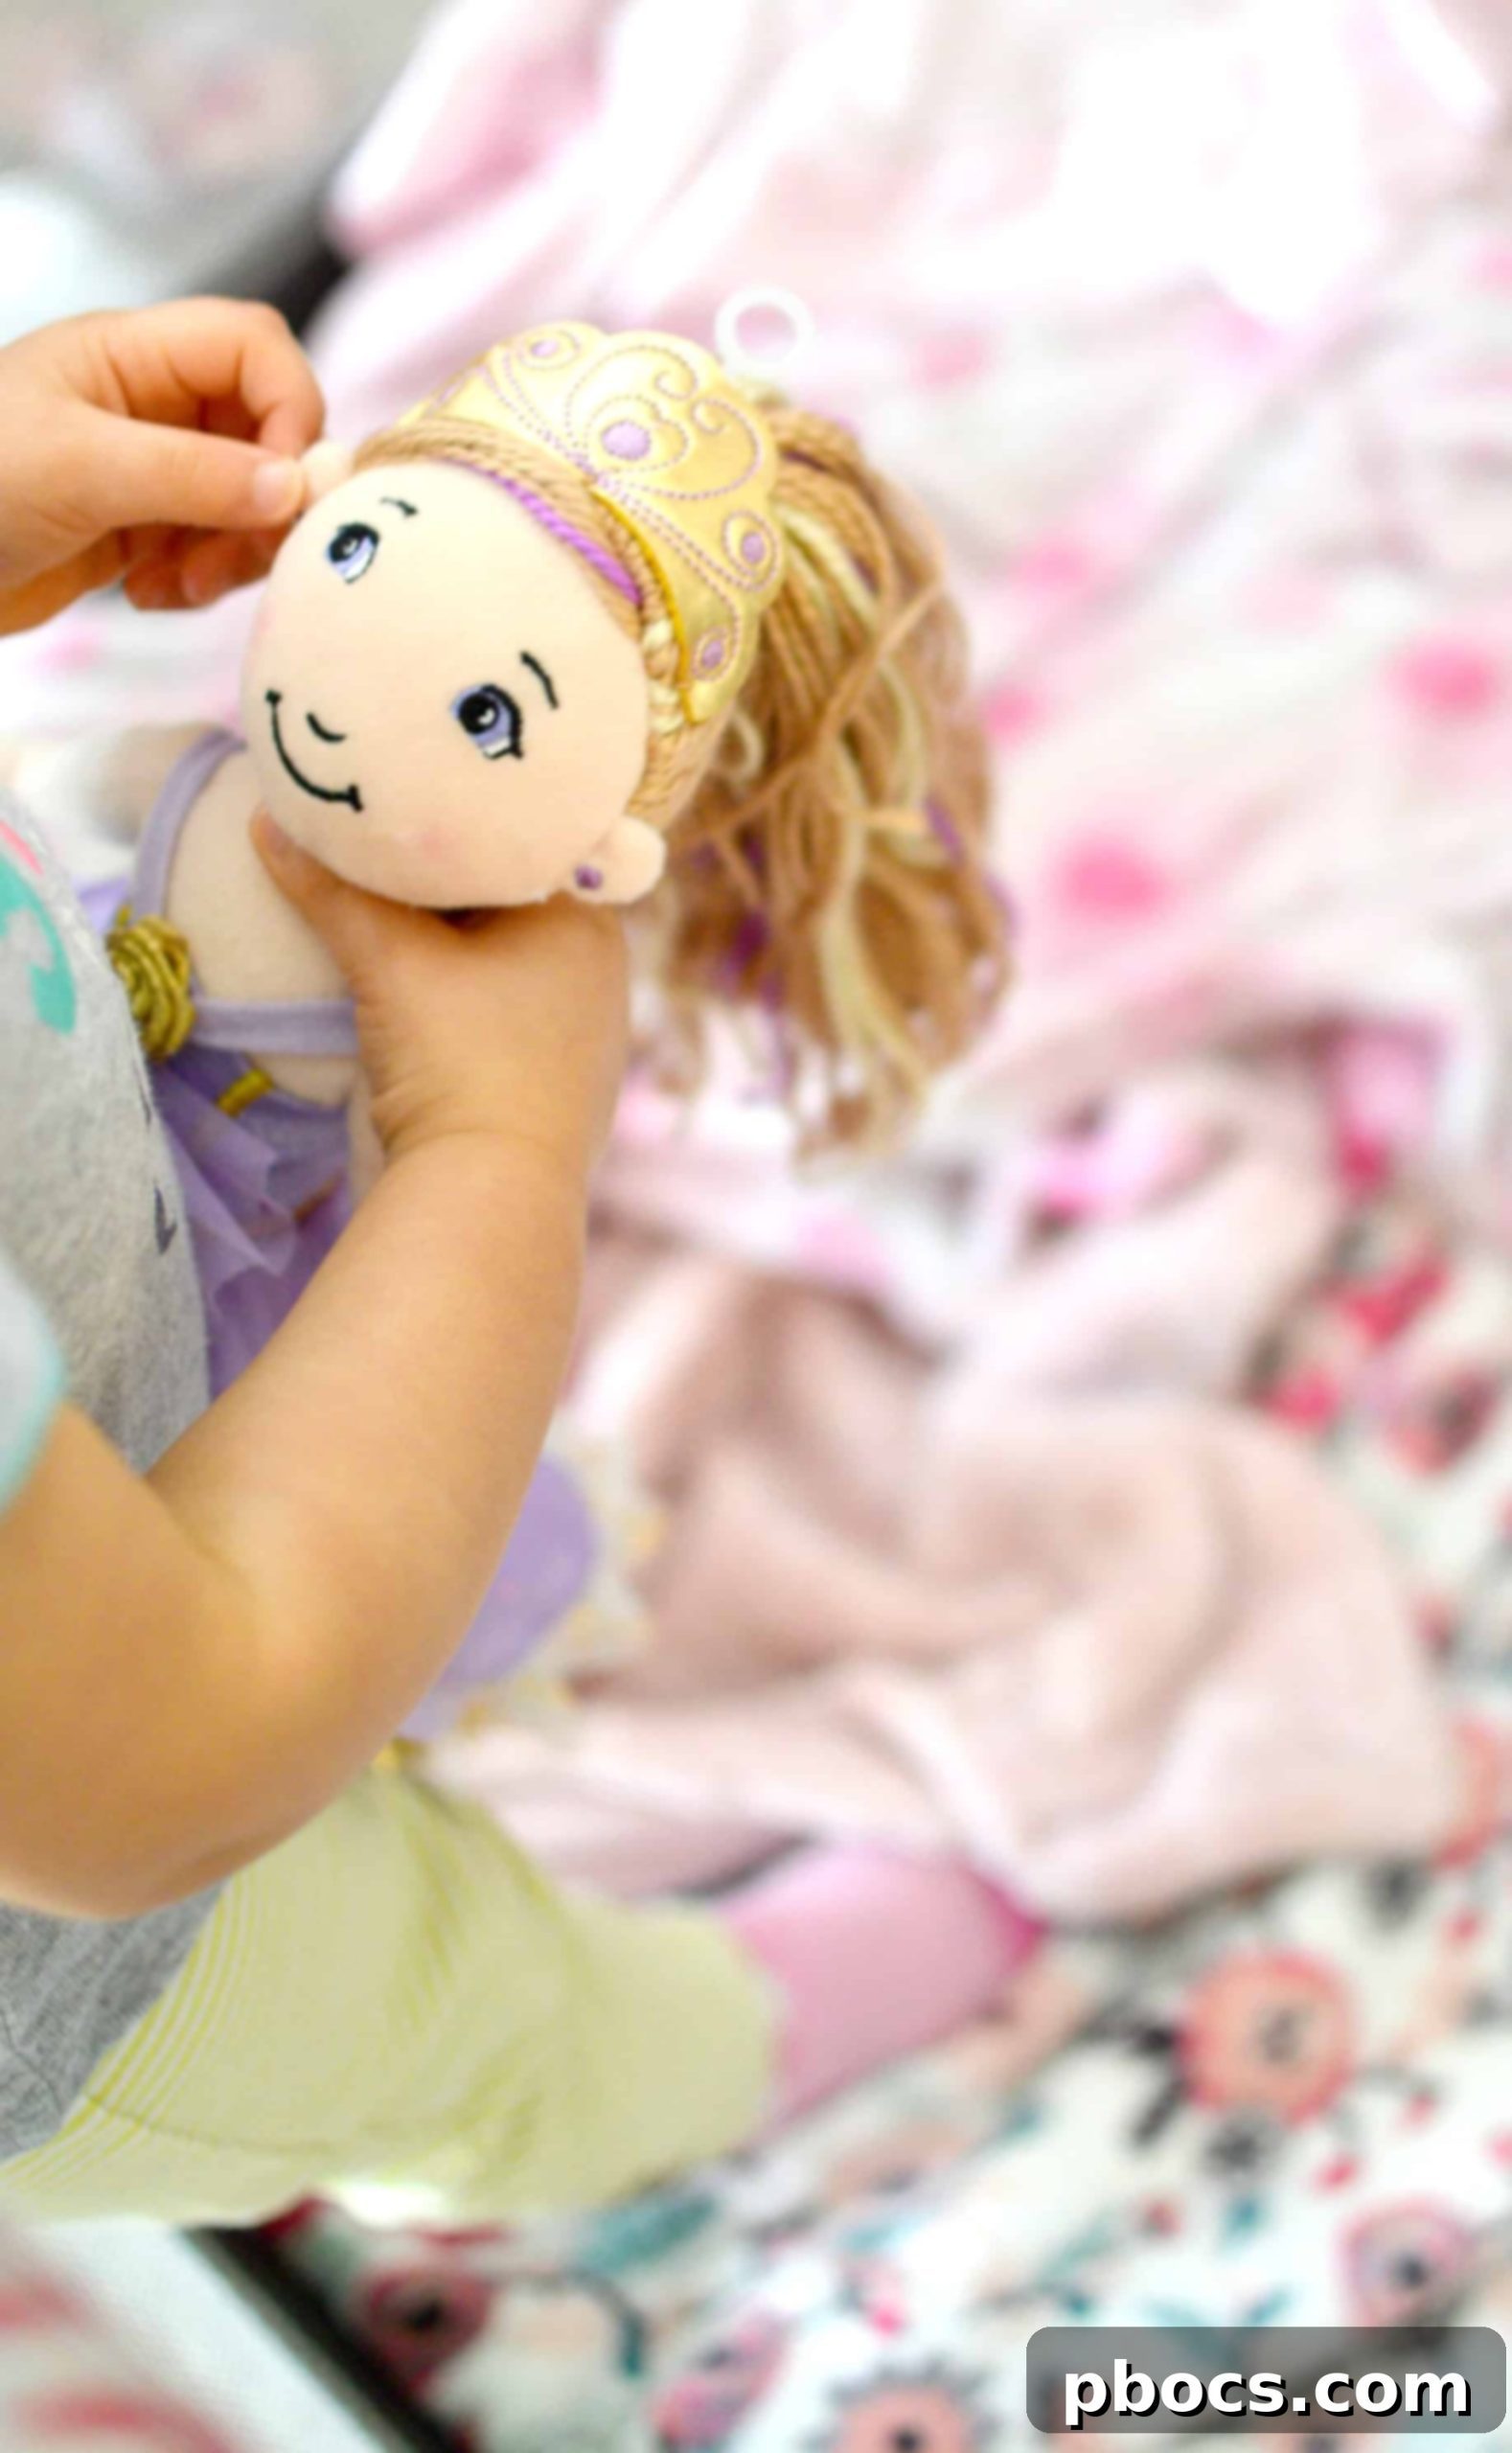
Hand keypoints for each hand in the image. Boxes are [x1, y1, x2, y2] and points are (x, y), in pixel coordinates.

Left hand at [0, 299, 324, 633]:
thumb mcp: (81, 469)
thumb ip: (195, 475)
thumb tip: (298, 488)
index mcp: (133, 354)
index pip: (255, 349)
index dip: (292, 409)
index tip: (289, 489)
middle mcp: (151, 403)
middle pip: (266, 430)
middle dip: (265, 502)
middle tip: (234, 559)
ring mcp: (148, 468)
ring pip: (248, 499)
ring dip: (234, 551)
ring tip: (179, 587)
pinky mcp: (138, 529)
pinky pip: (212, 547)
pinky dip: (202, 579)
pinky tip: (150, 596)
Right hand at [253, 816, 629, 1186]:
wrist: (490, 1197)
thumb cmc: (459, 1060)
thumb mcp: (389, 962)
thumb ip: (331, 889)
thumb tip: (268, 819)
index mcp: (586, 919)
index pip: (526, 837)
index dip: (467, 812)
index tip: (413, 789)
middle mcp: (602, 968)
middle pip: (515, 897)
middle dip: (454, 877)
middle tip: (388, 839)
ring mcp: (588, 1031)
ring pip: (513, 957)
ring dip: (460, 939)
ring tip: (394, 904)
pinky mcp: (561, 1082)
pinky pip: (512, 1010)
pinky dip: (471, 992)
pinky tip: (427, 986)